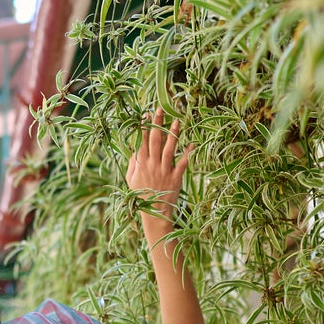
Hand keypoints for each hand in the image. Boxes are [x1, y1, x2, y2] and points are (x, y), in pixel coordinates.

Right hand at [126, 107, 193, 232]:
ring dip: (173, 134)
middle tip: (161, 109)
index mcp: (141, 164)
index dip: (145, 127)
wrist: (154, 213)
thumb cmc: (141, 196)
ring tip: (177, 121)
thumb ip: (132, 163)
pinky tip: (192, 144)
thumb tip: (135, 149)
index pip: (143, 141)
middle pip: (155, 140)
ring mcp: (165, 170)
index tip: (146, 115)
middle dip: (158, 124)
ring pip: (170, 149)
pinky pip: (183, 163)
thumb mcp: (131, 179)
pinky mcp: (176, 177)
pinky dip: (188, 154)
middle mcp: (153, 164)